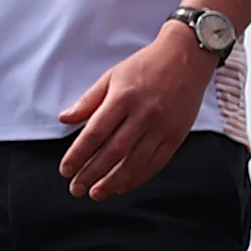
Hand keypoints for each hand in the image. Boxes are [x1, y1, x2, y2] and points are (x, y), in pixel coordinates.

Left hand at [56, 25, 220, 199]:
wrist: (187, 56)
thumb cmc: (147, 65)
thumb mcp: (112, 76)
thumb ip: (89, 100)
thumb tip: (64, 119)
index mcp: (123, 98)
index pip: (95, 133)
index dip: (78, 154)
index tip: (65, 170)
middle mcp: (143, 114)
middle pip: (113, 151)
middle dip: (92, 173)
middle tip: (76, 189)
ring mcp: (162, 126)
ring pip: (135, 161)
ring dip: (114, 181)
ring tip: (97, 193)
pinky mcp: (177, 135)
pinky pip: (157, 162)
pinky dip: (139, 177)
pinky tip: (124, 186)